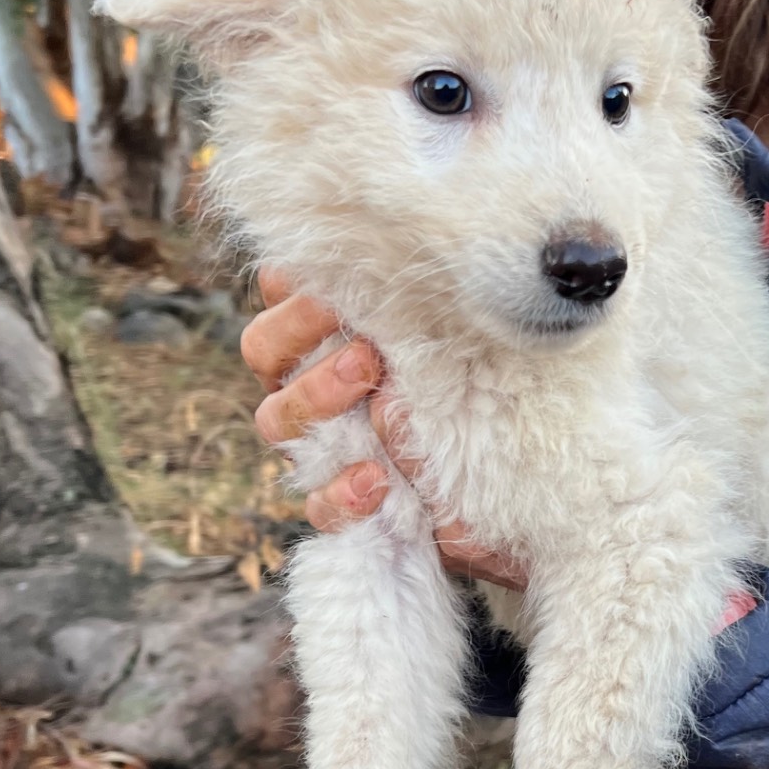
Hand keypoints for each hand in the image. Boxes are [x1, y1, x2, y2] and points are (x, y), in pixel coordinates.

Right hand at [243, 269, 526, 590]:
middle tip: (368, 354)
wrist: (504, 470)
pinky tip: (378, 480)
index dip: (294, 301)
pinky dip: (343, 494)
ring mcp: (317, 446)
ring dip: (319, 405)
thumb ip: (410, 310)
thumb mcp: (445, 336)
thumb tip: (398, 262)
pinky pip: (320, 506)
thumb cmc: (470, 380)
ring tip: (377, 403)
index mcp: (322, 341)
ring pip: (277, 421)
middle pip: (264, 354)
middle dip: (306, 344)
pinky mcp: (343, 505)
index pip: (279, 305)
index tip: (340, 296)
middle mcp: (308, 388)